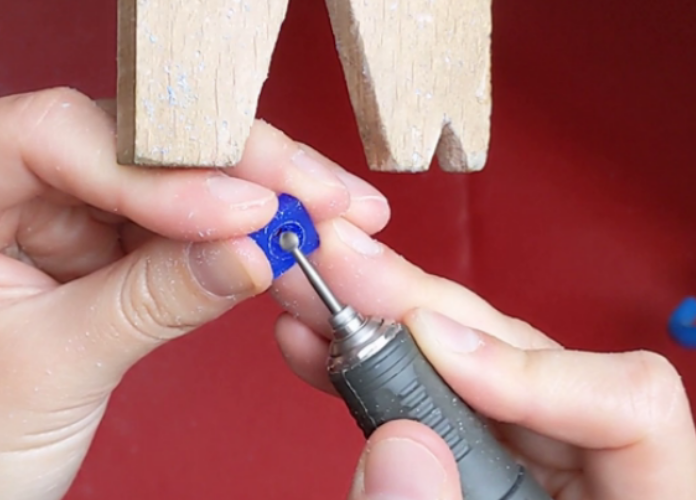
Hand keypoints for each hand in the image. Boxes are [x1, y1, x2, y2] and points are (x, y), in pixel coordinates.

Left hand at [0, 87, 391, 498]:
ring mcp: (50, 209)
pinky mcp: (91, 243)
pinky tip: (287, 232)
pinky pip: (173, 223)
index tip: (241, 211)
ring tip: (324, 211)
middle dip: (233, 167)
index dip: (160, 167)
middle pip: (129, 140)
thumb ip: (152, 300)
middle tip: (314, 192)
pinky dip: (233, 231)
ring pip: (167, 175)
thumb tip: (251, 249)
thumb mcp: (48, 369)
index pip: (57, 135)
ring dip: (252, 193)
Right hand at [272, 224, 695, 498]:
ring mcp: (534, 474)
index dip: (532, 369)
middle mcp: (593, 481)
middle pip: (527, 366)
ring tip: (314, 295)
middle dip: (421, 313)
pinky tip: (320, 350)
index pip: (632, 407)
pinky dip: (370, 378)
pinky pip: (429, 410)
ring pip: (465, 375)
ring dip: (380, 328)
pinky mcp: (482, 474)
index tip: (427, 348)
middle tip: (341, 269)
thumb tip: (397, 445)